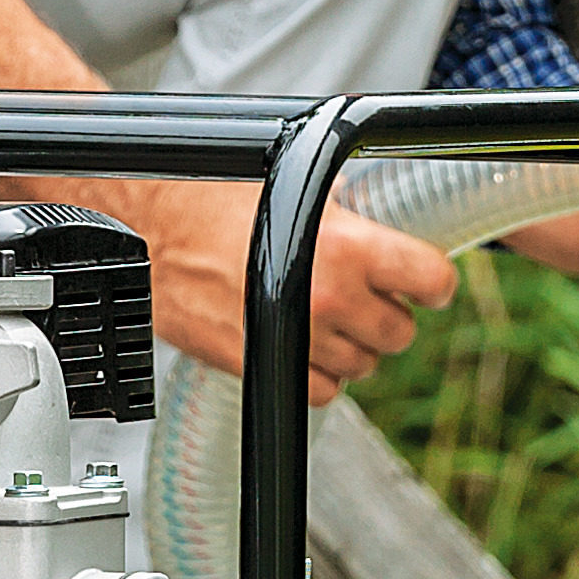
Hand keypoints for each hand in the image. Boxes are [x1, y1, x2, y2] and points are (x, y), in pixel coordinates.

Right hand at [110, 179, 459, 404]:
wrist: (146, 227)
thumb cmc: (209, 195)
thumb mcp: (295, 184)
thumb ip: (348, 211)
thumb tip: (386, 222)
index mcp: (344, 245)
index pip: (431, 280)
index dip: (432, 281)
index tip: (425, 281)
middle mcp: (326, 296)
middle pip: (400, 333)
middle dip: (388, 315)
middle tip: (365, 295)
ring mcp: (296, 336)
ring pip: (363, 367)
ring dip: (352, 346)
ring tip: (323, 316)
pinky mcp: (262, 367)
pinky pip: (322, 393)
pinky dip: (319, 376)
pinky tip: (303, 344)